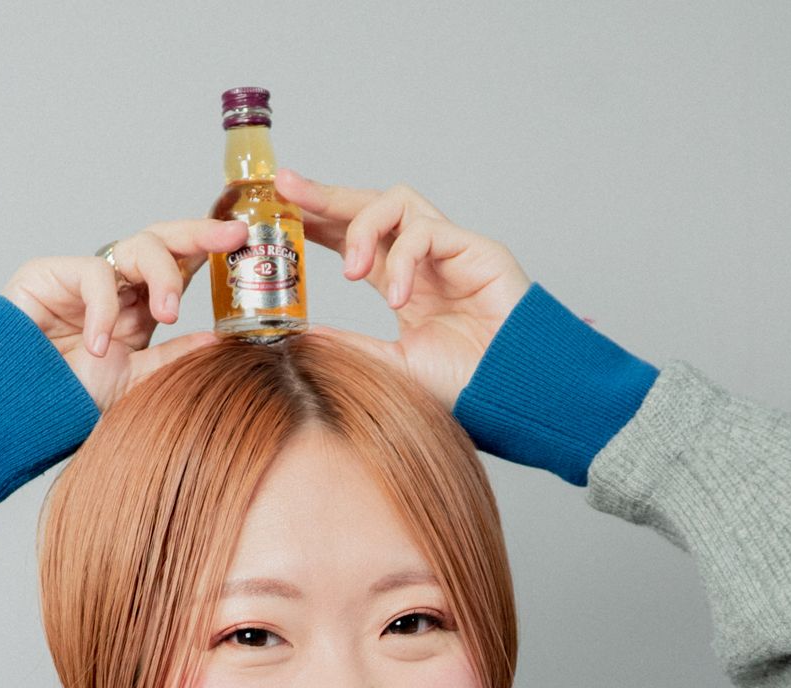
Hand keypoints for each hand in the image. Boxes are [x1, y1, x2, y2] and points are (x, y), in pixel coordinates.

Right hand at [1, 217, 249, 410]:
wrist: (21, 411)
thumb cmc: (70, 397)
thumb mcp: (136, 381)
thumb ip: (173, 358)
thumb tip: (218, 341)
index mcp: (141, 307)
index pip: (181, 266)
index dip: (210, 249)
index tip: (245, 242)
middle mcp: (118, 285)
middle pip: (164, 240)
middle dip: (200, 233)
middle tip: (231, 236)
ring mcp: (86, 277)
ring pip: (137, 246)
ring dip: (162, 276)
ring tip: (168, 314)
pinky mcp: (51, 273)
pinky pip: (94, 274)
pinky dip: (103, 308)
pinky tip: (98, 343)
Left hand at [274, 168, 530, 412]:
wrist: (509, 397)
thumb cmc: (461, 385)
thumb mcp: (388, 365)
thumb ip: (348, 345)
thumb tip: (297, 335)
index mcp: (401, 281)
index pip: (352, 236)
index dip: (317, 220)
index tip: (281, 210)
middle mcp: (422, 258)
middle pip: (369, 205)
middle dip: (326, 195)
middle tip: (288, 188)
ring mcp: (450, 250)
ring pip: (398, 202)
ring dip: (365, 228)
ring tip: (352, 273)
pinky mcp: (476, 249)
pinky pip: (428, 232)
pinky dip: (405, 258)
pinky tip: (400, 297)